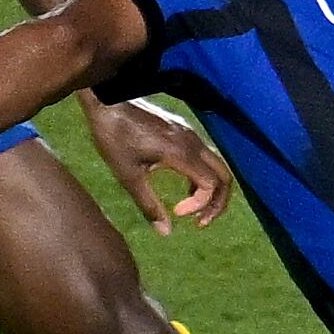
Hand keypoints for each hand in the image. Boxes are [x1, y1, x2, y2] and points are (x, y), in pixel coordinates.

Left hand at [86, 97, 231, 228]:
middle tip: (201, 223)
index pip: (211, 185)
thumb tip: (165, 233)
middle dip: (218, 203)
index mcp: (181, 154)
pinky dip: (203, 177)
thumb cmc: (114, 137)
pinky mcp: (184, 131)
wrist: (108, 101)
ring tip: (193, 211)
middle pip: (225, 176)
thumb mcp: (128, 176)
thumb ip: (149, 205)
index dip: (199, 205)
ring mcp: (190, 135)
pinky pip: (205, 157)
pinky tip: (184, 189)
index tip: (177, 213)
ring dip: (212, 191)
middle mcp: (192, 143)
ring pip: (217, 166)